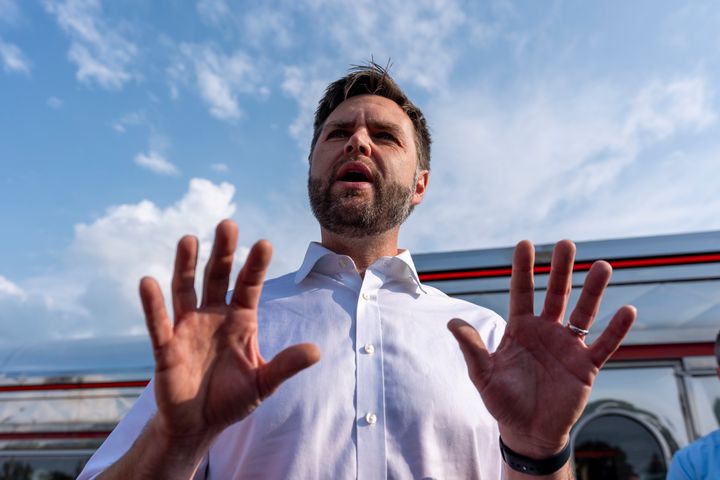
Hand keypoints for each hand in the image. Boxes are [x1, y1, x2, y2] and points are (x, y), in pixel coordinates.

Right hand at [140, 220, 319, 443]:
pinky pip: (158, 323)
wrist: (199, 423)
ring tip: (189, 239)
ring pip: (185, 290)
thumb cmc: (233, 398)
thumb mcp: (264, 383)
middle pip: (218, 277)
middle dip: (223, 252)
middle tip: (228, 224)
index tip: (265, 243)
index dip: (255, 266)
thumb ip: (285, 365)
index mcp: (240, 319)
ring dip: (186, 265)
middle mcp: (213, 315)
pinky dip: (153, 304)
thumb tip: (317, 351)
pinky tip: (148, 282)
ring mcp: (188, 328)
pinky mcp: (166, 347)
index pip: (249, 286)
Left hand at [448, 240, 634, 457]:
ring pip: (583, 312)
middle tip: (566, 244)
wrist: (528, 431)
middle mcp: (546, 331)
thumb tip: (451, 323)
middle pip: (555, 294)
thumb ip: (472, 348)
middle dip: (560, 270)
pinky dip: (616, 329)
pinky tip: (627, 310)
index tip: (525, 244)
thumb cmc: (503, 401)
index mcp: (520, 328)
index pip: (522, 292)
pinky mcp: (586, 366)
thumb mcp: (483, 374)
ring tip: (602, 266)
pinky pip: (604, 344)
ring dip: (593, 290)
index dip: (523, 269)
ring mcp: (568, 346)